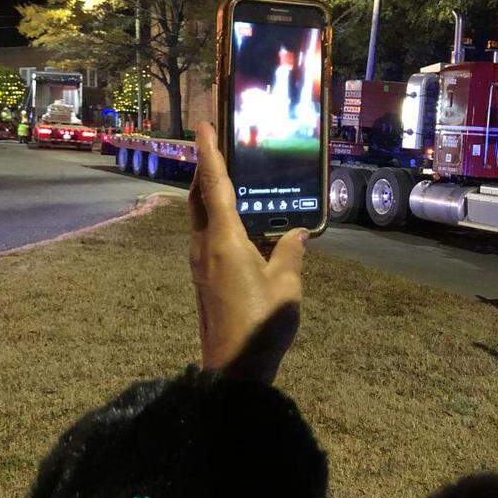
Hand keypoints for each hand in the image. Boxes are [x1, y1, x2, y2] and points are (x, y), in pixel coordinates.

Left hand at [188, 121, 307, 382]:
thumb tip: (299, 234)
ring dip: (208, 195)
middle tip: (215, 149)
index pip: (214, 185)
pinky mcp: (203, 280)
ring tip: (227, 182)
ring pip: (200, 217)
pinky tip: (236, 226)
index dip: (209, 153)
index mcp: (224, 240)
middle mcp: (205, 247)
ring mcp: (200, 265)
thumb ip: (292, 254)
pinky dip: (216, 219)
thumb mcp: (287, 286)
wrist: (232, 371)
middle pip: (198, 198)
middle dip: (204, 170)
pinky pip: (207, 237)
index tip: (203, 126)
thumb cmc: (260, 326)